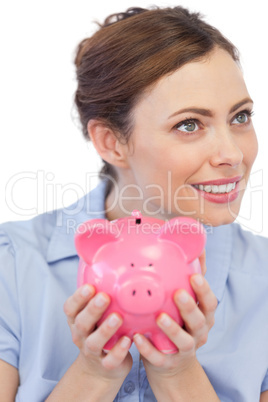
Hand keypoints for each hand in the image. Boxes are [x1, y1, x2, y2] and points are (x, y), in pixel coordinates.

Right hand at [63, 285, 132, 380]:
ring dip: (106, 329)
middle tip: (104, 297)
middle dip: (92, 310)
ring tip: (117, 317)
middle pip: (81, 323)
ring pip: (94, 342)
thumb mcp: (95, 314)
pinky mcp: (106, 365)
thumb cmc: (99, 330)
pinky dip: (119, 351)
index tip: (90, 286)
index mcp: (76, 320)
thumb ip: (99, 295)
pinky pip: (110, 360)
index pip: (70, 308)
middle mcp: (81, 335)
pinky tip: (128, 340)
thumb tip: (105, 264)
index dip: (78, 298)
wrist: (100, 367)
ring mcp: (92, 351)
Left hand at [133, 250, 216, 378]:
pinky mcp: (168, 364)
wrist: (171, 362)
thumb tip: (195, 246)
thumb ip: (189, 276)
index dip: (204, 291)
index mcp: (203, 316)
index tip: (195, 277)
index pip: (210, 303)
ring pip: (183, 341)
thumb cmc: (178, 322)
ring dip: (172, 329)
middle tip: (178, 293)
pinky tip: (137, 337)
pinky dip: (148, 349)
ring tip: (159, 317)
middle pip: (198, 321)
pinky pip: (159, 357)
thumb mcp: (186, 302)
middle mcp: (198, 333)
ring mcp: (184, 351)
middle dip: (190, 308)